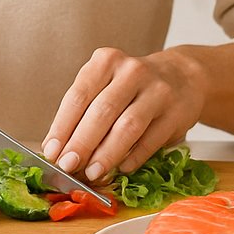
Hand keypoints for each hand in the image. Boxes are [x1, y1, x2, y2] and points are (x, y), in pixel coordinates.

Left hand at [40, 47, 206, 183]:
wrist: (182, 77)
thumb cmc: (132, 86)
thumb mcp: (106, 85)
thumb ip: (84, 112)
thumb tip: (59, 149)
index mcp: (107, 61)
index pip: (78, 95)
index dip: (62, 126)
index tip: (51, 151)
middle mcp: (132, 71)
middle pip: (102, 111)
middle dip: (81, 142)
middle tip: (67, 165)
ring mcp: (157, 91)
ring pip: (127, 126)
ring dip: (107, 154)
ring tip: (92, 172)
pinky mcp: (176, 113)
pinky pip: (151, 140)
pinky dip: (133, 158)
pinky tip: (121, 169)